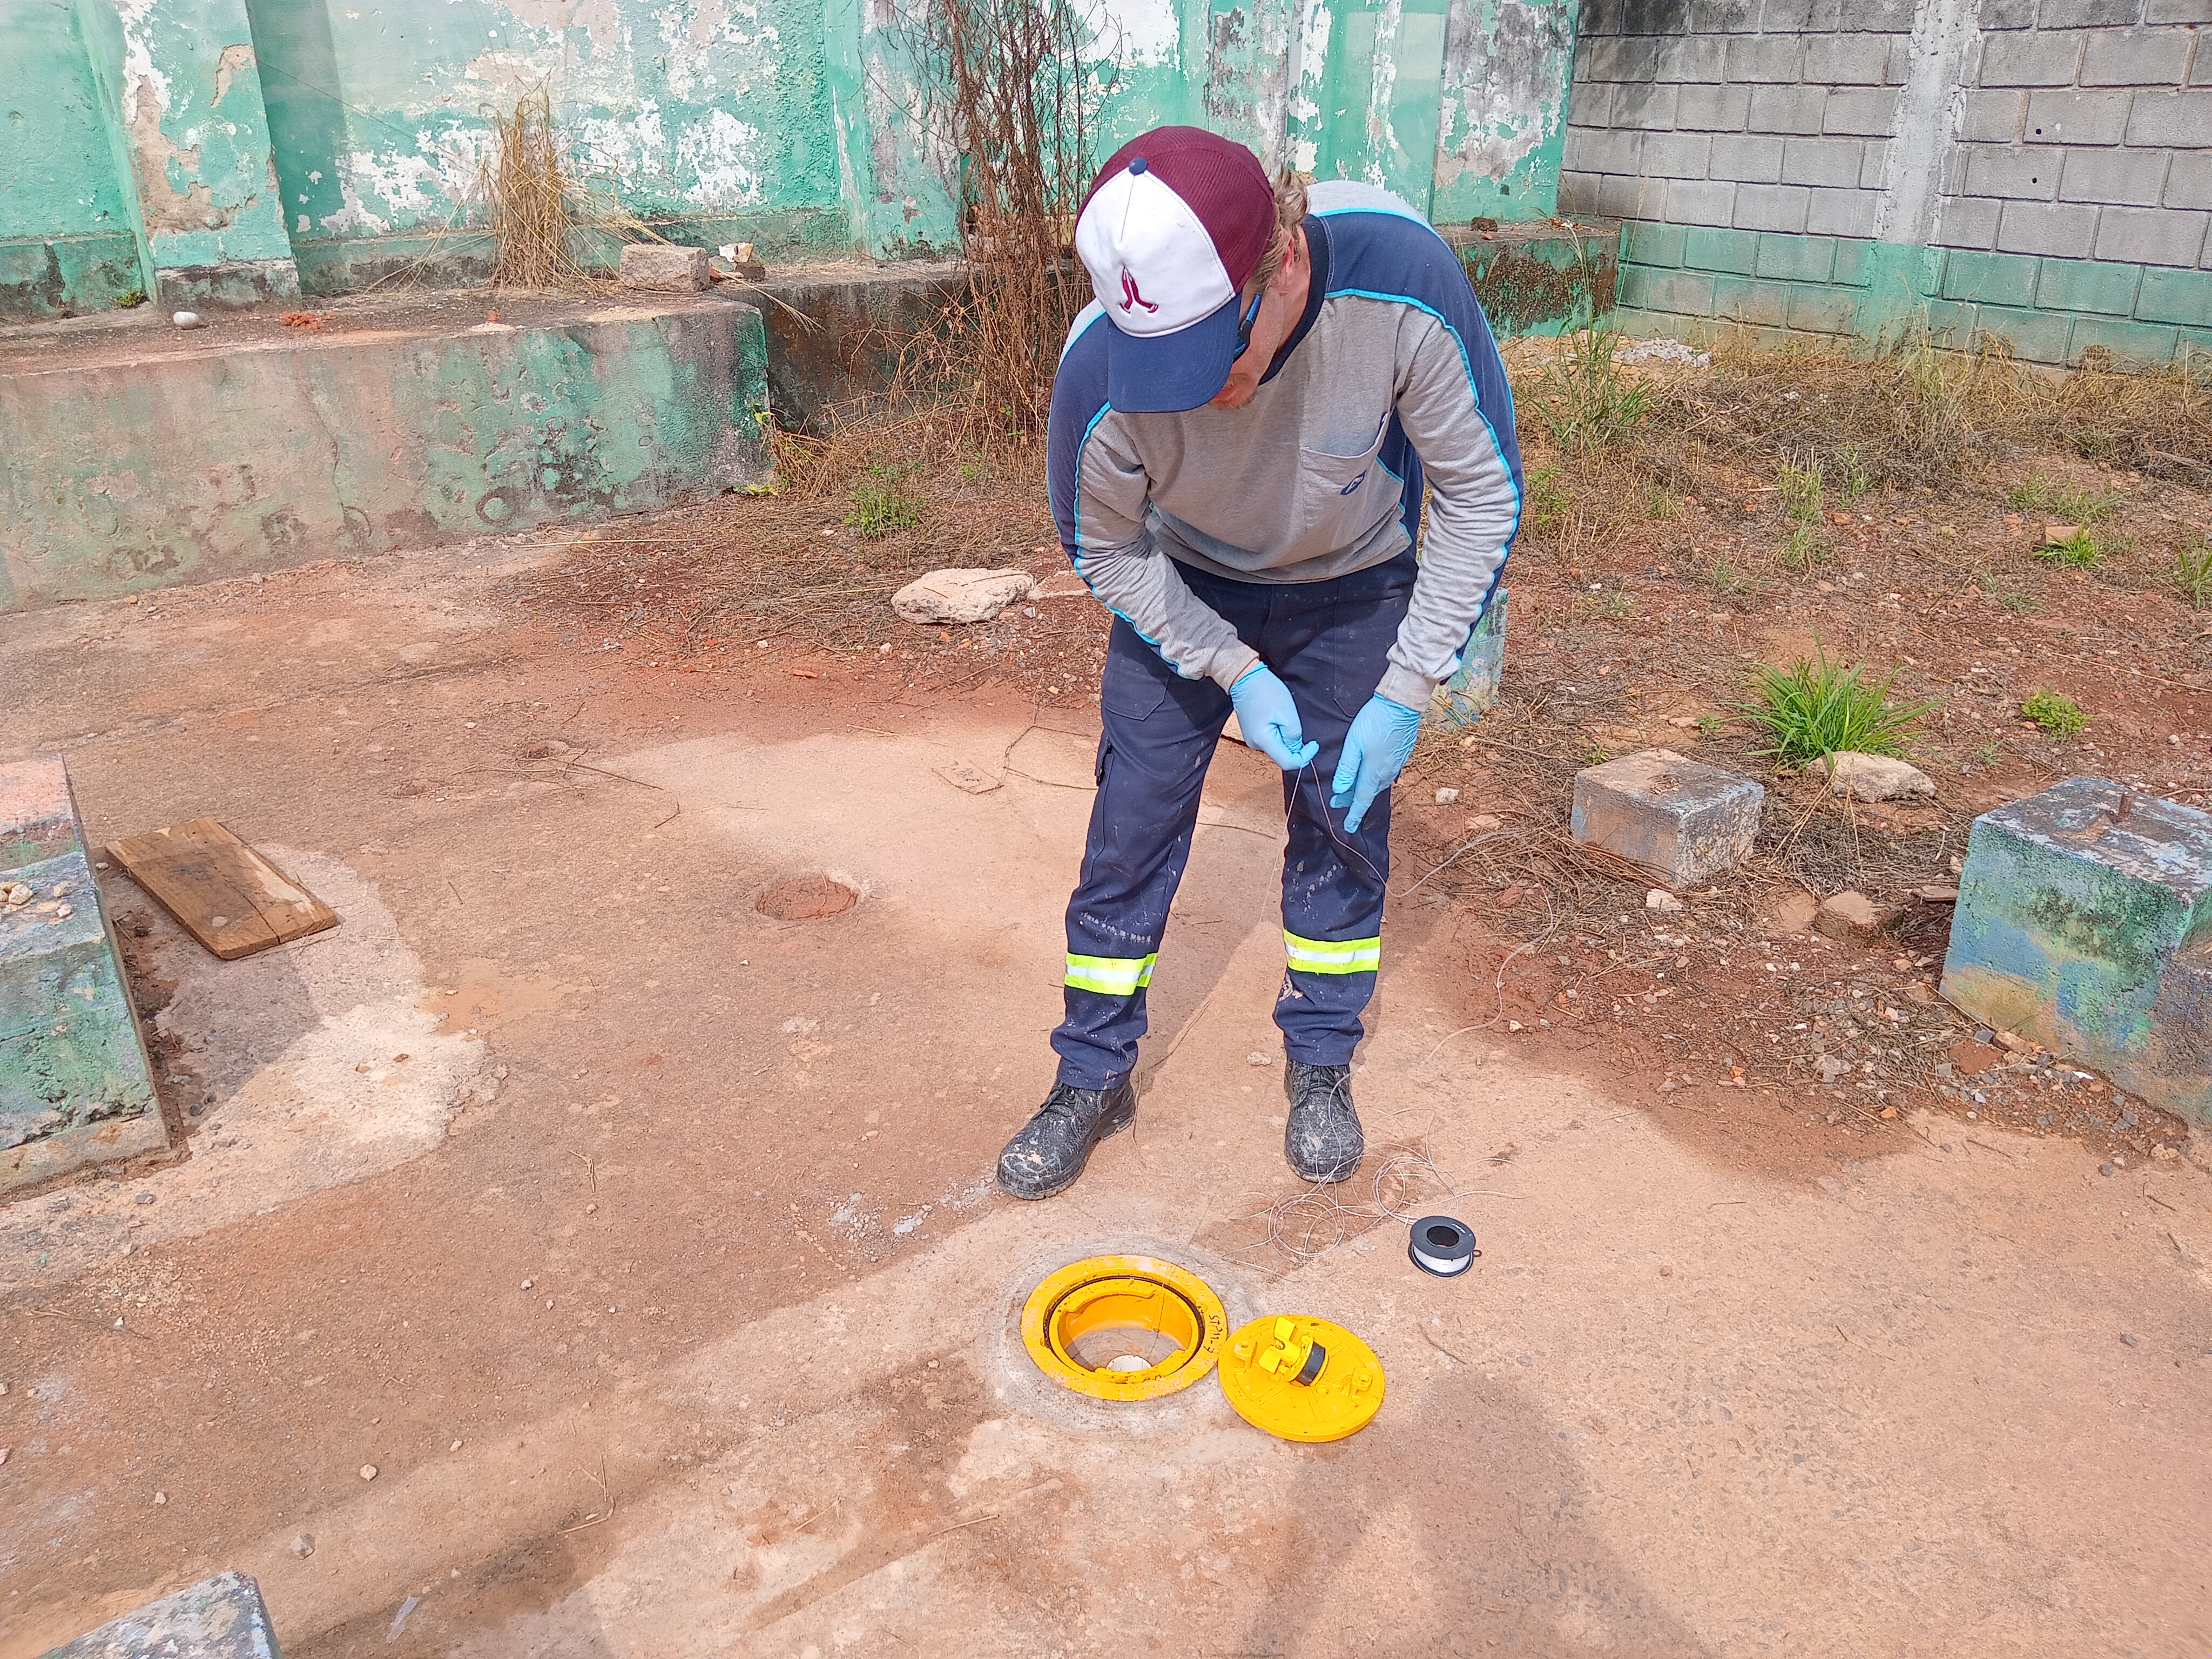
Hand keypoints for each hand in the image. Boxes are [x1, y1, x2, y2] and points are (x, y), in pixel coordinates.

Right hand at [1229, 665, 1318, 770]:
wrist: (1246, 678)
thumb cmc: (1266, 691)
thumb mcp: (1288, 713)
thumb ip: (1294, 735)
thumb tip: (1296, 748)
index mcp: (1263, 741)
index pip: (1288, 762)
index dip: (1304, 757)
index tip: (1313, 745)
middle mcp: (1255, 744)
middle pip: (1282, 755)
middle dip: (1295, 745)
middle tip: (1297, 723)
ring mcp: (1252, 739)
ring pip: (1277, 747)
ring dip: (1286, 736)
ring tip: (1284, 716)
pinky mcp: (1253, 732)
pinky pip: (1271, 739)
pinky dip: (1279, 732)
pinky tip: (1278, 717)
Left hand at [1330, 694, 1422, 832]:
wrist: (1403, 703)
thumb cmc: (1375, 720)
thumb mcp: (1353, 744)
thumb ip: (1346, 768)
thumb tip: (1339, 790)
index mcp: (1374, 773)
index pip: (1362, 801)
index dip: (1353, 815)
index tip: (1347, 827)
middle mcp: (1387, 773)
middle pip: (1368, 793)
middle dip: (1354, 801)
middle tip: (1339, 802)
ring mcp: (1396, 765)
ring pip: (1377, 784)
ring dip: (1364, 789)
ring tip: (1351, 789)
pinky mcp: (1401, 755)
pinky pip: (1385, 774)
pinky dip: (1374, 778)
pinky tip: (1369, 773)